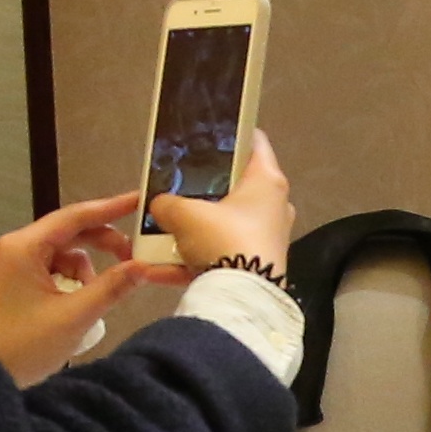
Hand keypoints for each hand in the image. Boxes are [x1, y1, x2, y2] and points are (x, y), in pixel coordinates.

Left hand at [0, 192, 160, 385]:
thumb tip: (145, 267)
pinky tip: (79, 303)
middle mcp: (16, 246)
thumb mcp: (74, 317)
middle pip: (70, 232)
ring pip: (64, 252)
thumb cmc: (25, 345)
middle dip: (103, 244)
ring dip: (86, 270)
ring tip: (95, 298)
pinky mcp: (15, 279)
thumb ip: (111, 287)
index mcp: (24, 247)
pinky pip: (53, 268)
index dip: (110, 208)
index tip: (140, 200)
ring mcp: (13, 263)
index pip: (74, 217)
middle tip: (133, 258)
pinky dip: (71, 280)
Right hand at [146, 127, 295, 278]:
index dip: (230, 132)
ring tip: (160, 229)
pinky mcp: (256, 266)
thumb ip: (167, 203)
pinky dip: (192, 260)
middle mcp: (273, 206)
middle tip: (175, 184)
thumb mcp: (184, 214)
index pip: (253, 141)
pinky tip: (157, 269)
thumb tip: (159, 205)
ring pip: (223, 224)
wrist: (241, 298)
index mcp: (267, 181)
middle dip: (204, 188)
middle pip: (234, 186)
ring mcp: (265, 238)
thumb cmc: (222, 239)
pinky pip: (219, 255)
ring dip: (192, 230)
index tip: (207, 133)